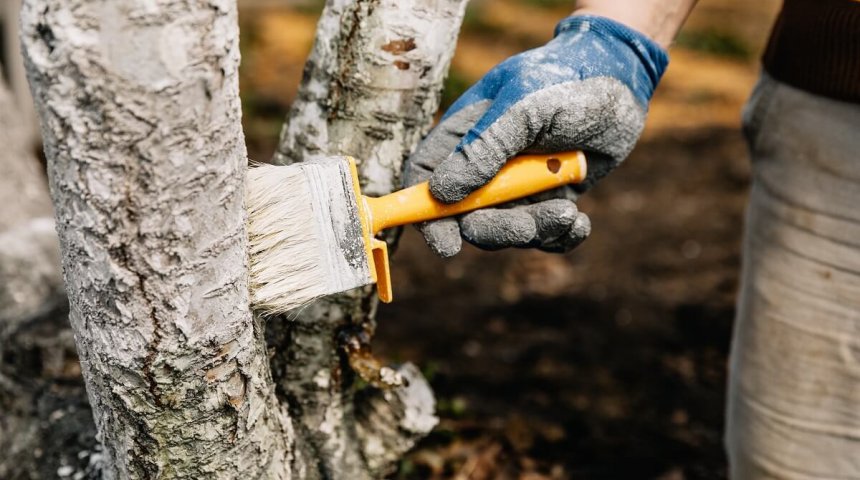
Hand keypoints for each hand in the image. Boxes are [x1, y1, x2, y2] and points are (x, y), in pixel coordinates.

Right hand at [403, 15, 667, 256]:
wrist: (621, 81)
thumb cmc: (564, 82)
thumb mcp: (523, 107)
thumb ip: (483, 147)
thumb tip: (441, 193)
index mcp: (463, 136)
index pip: (426, 180)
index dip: (426, 214)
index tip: (447, 244)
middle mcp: (483, 166)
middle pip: (467, 217)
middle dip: (498, 229)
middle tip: (531, 225)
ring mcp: (516, 186)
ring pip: (508, 230)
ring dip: (536, 230)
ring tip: (568, 212)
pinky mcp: (548, 199)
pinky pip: (544, 235)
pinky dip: (560, 237)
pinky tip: (579, 223)